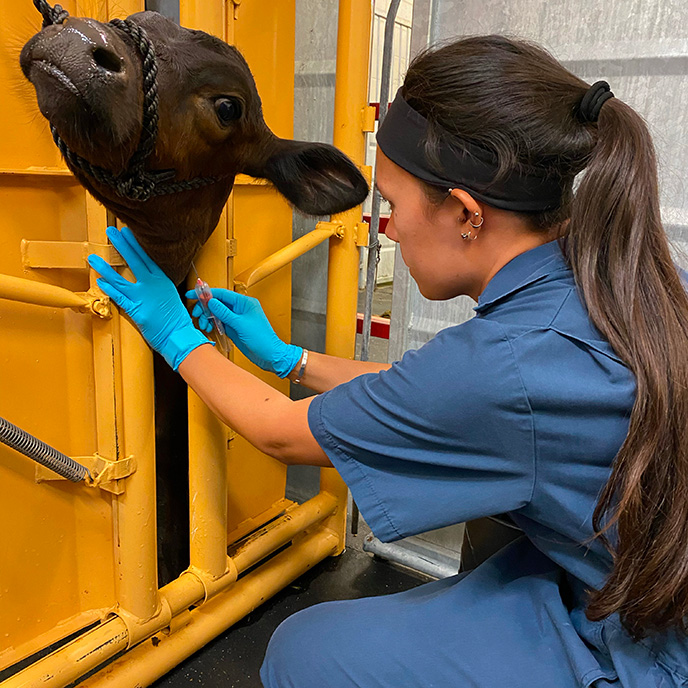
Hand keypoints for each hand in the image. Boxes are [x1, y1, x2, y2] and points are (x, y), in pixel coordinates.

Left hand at [88, 226, 209, 369]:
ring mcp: (143, 297)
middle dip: (121, 244)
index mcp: (162, 279)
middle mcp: (152, 284)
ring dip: (104, 267)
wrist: (179, 334)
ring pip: (119, 279)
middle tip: (111, 231)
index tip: (127, 231)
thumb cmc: (176, 318)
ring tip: (93, 257)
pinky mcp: (136, 310)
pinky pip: (118, 297)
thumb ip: (159, 284)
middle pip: (134, 260)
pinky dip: (108, 289)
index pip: (147, 256)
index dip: (136, 243)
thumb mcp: (171, 294)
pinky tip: (100, 281)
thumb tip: (149, 276)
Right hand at [186, 288, 301, 377]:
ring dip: (207, 317)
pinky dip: (212, 324)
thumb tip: (211, 301)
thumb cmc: (262, 339)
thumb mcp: (240, 325)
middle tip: (196, 314)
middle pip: (217, 303)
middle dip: (205, 307)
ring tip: (204, 325)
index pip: (222, 294)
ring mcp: (237, 319)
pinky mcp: (234, 328)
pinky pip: (220, 322)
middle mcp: (240, 309)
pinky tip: (208, 329)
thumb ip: (224, 313)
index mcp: (244, 303)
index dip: (206, 293)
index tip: (192, 294)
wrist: (270, 355)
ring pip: (217, 313)